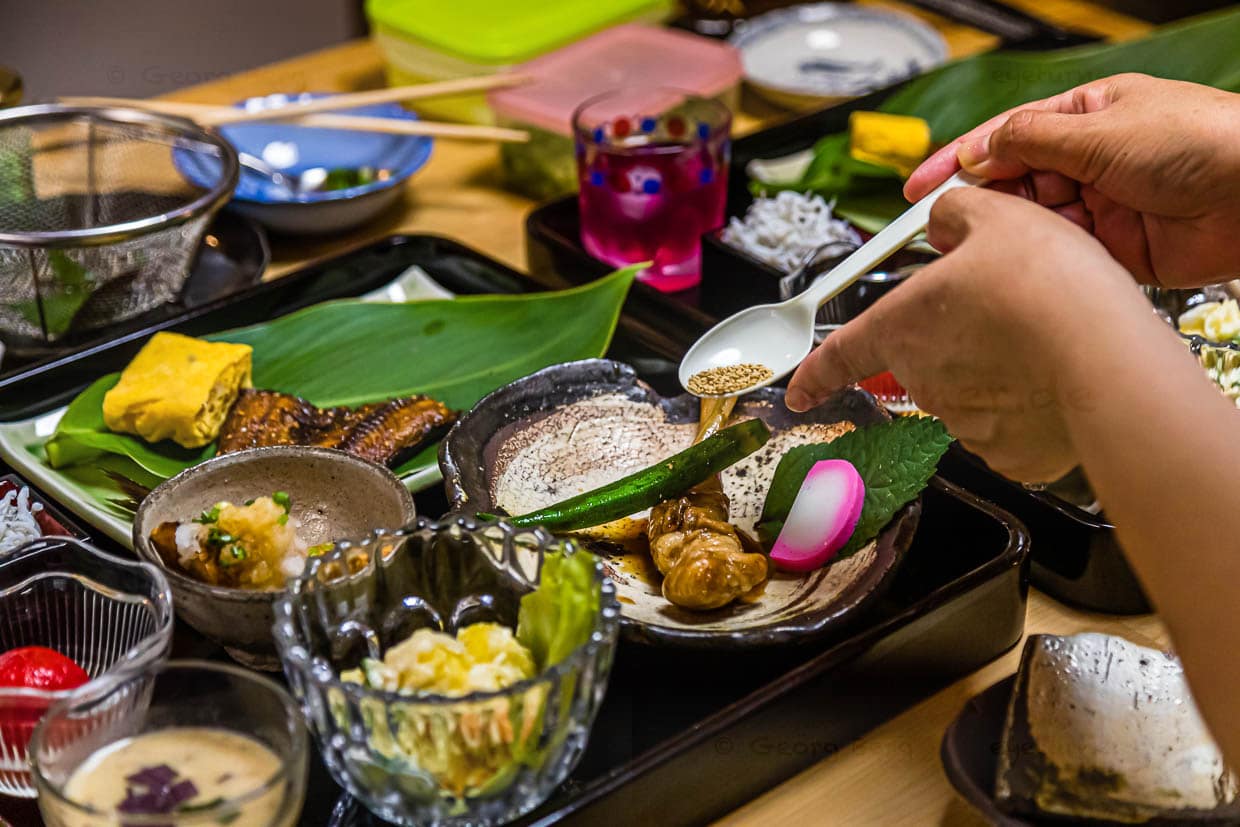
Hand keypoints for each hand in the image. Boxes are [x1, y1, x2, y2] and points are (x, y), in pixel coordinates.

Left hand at [785, 188, 1165, 481]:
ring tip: (1041, 341)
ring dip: (996, 371)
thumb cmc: (1048, 287)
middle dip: (957, 341)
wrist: (1106, 359)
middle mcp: (922, 379)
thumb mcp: (994, 216)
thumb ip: (954, 216)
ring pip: (972, 391)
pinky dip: (1027, 406)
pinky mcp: (1006, 452)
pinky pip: (1010, 425)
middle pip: (927, 359)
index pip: (840, 354)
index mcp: (901, 325)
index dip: (814, 373)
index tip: (799, 392)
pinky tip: (1054, 379)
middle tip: (1008, 313)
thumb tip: (942, 221)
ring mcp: (963, 420)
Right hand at [906, 74, 1239, 287]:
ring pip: (1034, 222)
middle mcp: (1090, 161)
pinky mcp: (1115, 250)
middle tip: (943, 222)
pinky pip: (1062, 255)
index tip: (917, 186)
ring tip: (988, 241)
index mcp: (1086, 118)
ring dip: (1012, 231)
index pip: (1005, 137)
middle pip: (1014, 183)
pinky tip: (1029, 260)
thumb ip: (1031, 142)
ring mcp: (1102, 205)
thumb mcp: (1100, 130)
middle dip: (981, 201)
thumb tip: (980, 151)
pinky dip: (1043, 258)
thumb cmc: (1202, 140)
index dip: (958, 161)